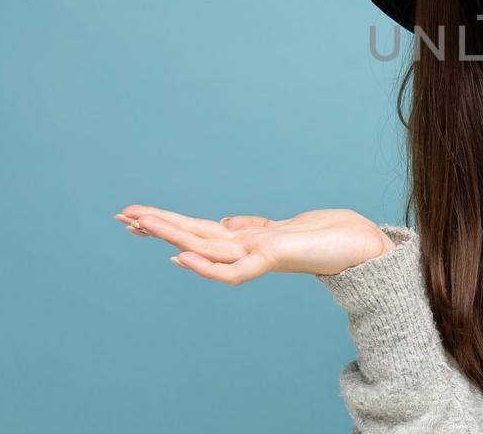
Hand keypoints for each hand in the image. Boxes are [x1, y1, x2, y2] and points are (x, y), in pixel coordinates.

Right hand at [115, 204, 396, 285]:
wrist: (362, 247)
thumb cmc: (329, 236)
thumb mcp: (284, 226)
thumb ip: (253, 228)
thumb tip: (226, 223)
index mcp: (246, 238)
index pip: (198, 228)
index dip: (169, 221)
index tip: (137, 214)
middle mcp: (246, 248)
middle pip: (192, 234)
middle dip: (157, 225)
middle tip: (120, 215)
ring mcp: (257, 254)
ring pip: (203, 246)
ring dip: (170, 234)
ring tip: (138, 222)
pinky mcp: (273, 258)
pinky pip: (233, 269)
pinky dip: (206, 266)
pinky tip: (180, 256)